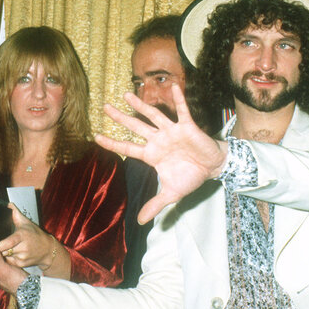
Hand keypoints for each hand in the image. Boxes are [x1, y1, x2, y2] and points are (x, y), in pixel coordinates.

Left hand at [0, 205, 57, 269]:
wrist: (48, 250)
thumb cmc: (36, 235)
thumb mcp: (26, 223)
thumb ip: (15, 214)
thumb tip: (8, 204)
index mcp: (22, 236)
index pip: (8, 242)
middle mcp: (23, 248)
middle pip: (3, 250)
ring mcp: (22, 257)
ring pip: (4, 256)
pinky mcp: (21, 264)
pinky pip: (8, 261)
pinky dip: (4, 258)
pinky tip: (3, 255)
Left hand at [95, 83, 227, 223]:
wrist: (213, 168)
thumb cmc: (190, 177)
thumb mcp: (171, 194)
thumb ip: (155, 205)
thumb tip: (140, 222)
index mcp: (151, 154)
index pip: (127, 147)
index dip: (112, 143)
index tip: (95, 136)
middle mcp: (158, 140)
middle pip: (135, 126)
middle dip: (120, 117)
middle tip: (105, 107)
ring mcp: (171, 131)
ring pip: (153, 115)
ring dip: (141, 105)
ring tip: (126, 94)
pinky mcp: (187, 127)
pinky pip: (182, 111)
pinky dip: (178, 99)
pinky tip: (173, 86)